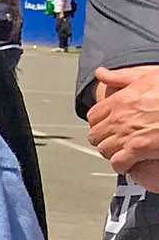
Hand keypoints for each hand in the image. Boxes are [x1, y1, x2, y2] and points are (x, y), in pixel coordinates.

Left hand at [86, 67, 158, 185]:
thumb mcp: (147, 76)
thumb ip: (121, 77)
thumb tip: (101, 73)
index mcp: (120, 100)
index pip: (93, 116)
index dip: (99, 122)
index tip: (106, 126)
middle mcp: (120, 118)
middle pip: (95, 135)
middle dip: (104, 138)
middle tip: (114, 140)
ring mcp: (128, 134)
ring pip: (104, 150)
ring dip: (111, 152)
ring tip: (121, 152)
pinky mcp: (139, 149)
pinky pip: (118, 163)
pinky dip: (121, 165)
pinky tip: (128, 163)